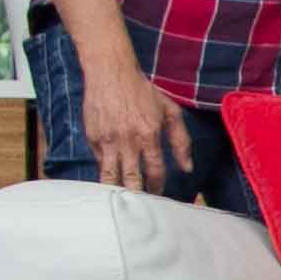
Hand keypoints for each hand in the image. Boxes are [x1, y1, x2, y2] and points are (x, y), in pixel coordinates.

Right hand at [79, 52, 193, 195]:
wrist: (111, 73)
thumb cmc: (143, 91)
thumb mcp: (170, 111)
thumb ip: (181, 141)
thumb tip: (188, 168)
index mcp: (149, 135)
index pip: (155, 171)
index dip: (158, 187)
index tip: (158, 195)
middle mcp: (128, 141)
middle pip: (131, 179)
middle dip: (137, 196)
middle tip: (142, 206)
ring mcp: (107, 140)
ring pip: (110, 176)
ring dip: (117, 191)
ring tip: (123, 203)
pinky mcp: (92, 138)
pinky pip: (99, 162)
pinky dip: (105, 173)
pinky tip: (110, 181)